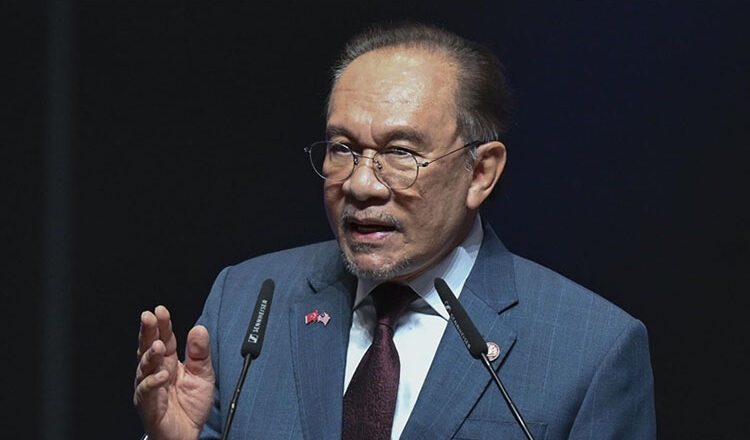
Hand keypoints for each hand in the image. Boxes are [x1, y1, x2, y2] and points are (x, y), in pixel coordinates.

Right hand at [134, 306, 215, 439]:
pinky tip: (162, 374)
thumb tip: (199, 328)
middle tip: (148, 317)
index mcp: (168, 361)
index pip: (164, 338)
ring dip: (149, 355)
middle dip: (147, 331)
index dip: (162, 324)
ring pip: (144, 367)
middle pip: (148, 347)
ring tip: (157, 344)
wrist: (188, 434)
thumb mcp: (203, 374)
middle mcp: (155, 371)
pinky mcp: (148, 404)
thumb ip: (200, 353)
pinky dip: (153, 381)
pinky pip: (146, 391)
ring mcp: (149, 387)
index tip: (161, 310)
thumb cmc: (191, 405)